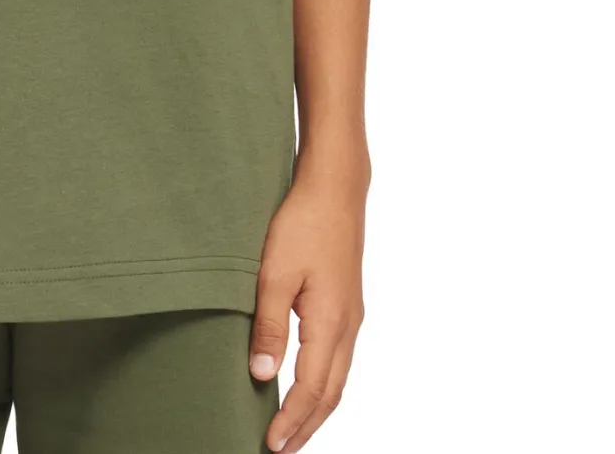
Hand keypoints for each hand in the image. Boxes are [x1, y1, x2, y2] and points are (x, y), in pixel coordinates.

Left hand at [250, 166, 367, 450]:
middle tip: (281, 450)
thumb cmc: (302, 223)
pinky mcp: (346, 302)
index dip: (292, 421)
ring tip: (293, 429)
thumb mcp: (275, 273)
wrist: (334, 187)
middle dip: (307, 425)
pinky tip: (308, 383)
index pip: (312, 389)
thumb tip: (263, 376)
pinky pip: (338, 357)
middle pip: (331, 393)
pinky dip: (324, 382)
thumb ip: (269, 325)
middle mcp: (348, 325)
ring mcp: (351, 314)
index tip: (271, 444)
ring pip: (337, 377)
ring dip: (317, 407)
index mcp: (331, 323)